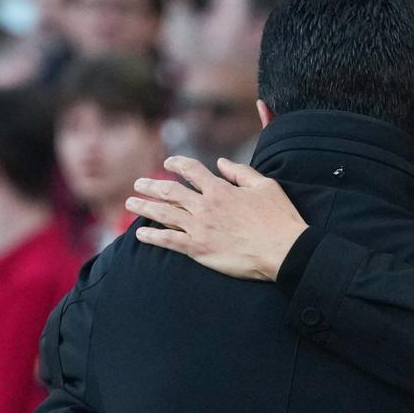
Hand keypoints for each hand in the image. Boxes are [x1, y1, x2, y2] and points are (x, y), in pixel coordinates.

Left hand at [126, 156, 307, 281]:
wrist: (282, 250)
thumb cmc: (278, 218)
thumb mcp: (265, 186)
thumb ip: (240, 172)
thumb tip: (221, 162)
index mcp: (220, 189)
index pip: (191, 171)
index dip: (177, 164)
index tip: (167, 163)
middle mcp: (205, 206)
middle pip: (170, 192)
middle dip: (151, 186)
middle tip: (138, 184)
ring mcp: (199, 228)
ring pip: (164, 214)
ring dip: (144, 208)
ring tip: (131, 204)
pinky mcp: (199, 249)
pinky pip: (169, 241)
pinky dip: (153, 237)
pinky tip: (140, 234)